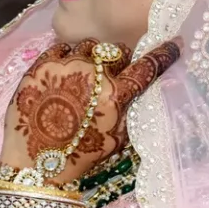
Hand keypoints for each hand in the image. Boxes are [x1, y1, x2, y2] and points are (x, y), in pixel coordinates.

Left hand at [0, 38, 180, 185]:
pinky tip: (64, 72)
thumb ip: (131, 110)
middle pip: (116, 51)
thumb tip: (148, 88)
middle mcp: (92, 74)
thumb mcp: (116, 139)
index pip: (146, 67)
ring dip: (92, 57)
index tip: (174, 44)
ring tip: (85, 74)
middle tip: (111, 74)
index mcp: (115, 95)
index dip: (163, 54)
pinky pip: (61, 47)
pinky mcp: (41, 64)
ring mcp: (65, 66)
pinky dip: (67, 56)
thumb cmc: (79, 156)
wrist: (35, 164)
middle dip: (119, 60)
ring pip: (89, 45)